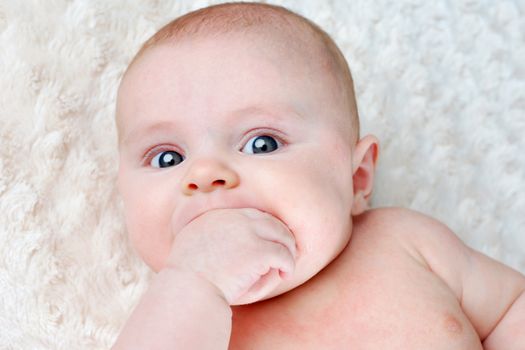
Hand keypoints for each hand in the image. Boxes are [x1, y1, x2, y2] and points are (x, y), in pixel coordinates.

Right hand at [165, 208, 295, 303]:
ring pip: (282, 235)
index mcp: (217, 216)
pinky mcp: (258, 250)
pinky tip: (284, 275)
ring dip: (288, 251)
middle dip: (282, 238)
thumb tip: (248, 242)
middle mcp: (234, 218)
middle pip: (271, 221)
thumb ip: (220, 241)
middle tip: (285, 255)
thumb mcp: (198, 251)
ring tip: (285, 268)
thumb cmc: (189, 280)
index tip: (268, 244)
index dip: (264, 230)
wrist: (187, 292)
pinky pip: (284, 255)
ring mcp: (247, 232)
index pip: (251, 215)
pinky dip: (288, 265)